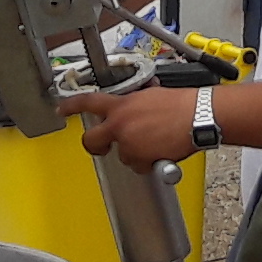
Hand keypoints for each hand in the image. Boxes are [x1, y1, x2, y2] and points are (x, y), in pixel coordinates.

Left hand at [61, 84, 199, 166]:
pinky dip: (148, 163)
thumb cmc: (182, 104)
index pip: (87, 102)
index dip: (71, 106)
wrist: (198, 116)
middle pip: (92, 140)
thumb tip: (134, 107)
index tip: (62, 110)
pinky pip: (138, 166)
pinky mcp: (140, 159)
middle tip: (102, 147)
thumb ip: (135, 102)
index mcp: (121, 105)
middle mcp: (120, 124)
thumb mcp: (151, 95)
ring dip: (134, 153)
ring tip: (154, 142)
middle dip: (95, 146)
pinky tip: (160, 151)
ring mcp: (129, 143)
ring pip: (122, 156)